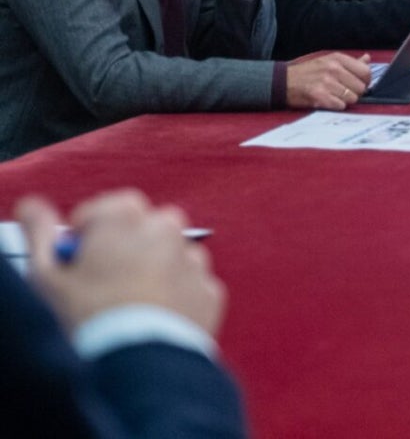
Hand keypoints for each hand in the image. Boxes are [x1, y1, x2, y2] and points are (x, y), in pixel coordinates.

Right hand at [16, 191, 225, 334]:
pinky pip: (192, 286)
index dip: (93, 231)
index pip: (112, 206)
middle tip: (106, 281)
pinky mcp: (210, 291)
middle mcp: (166, 230)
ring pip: (174, 255)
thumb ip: (40, 233)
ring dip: (157, 270)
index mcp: (125, 217)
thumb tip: (33, 207)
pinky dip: (178, 297)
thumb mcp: (46, 277)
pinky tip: (155, 319)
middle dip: (130, 246)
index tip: (82, 256)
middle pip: (147, 227)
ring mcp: (193, 261)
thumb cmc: (87, 319)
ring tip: (132, 305)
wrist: (136, 367)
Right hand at [286, 52, 371, 108]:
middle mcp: (333, 68)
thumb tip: (367, 59)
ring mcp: (326, 82)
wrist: (283, 82)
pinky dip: (335, 106)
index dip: (365, 81)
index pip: (366, 72)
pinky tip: (327, 101)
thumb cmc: (309, 72)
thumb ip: (350, 62)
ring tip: (333, 96)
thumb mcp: (328, 61)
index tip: (357, 84)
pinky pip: (340, 106)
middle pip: (361, 87)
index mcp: (337, 58)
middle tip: (342, 92)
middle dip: (354, 93)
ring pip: (352, 98)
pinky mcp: (319, 96)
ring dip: (344, 100)